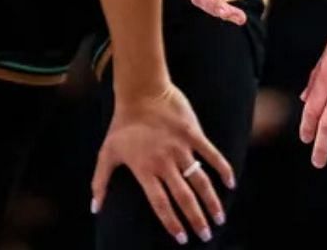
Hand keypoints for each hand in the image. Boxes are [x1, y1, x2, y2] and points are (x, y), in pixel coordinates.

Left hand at [91, 83, 234, 244]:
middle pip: (183, 198)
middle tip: (206, 236)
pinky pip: (212, 155)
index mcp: (145, 169)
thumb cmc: (122, 124)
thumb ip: (100, 182)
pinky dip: (223, 169)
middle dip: (196, 220)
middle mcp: (164, 162)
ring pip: (200, 181)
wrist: (140, 91)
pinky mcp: (193, 134)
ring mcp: (180, 148)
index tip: (181, 238)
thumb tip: (94, 208)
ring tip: (219, 218)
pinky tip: (231, 184)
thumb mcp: (106, 153)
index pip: (160, 204)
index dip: (171, 223)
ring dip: (212, 202)